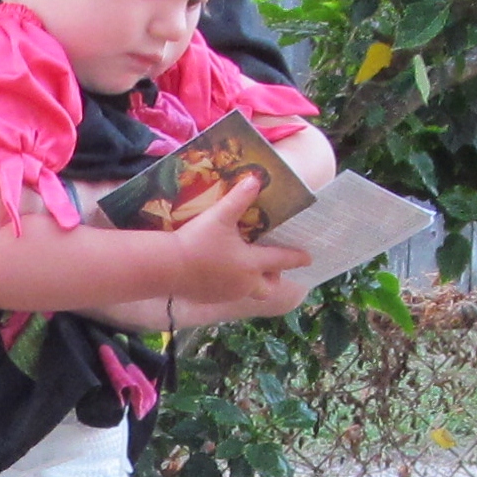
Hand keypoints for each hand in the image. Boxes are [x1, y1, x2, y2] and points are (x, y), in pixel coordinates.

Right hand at [162, 174, 312, 318]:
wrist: (167, 266)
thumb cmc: (197, 240)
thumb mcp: (220, 216)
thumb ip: (239, 198)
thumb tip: (256, 178)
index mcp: (251, 263)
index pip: (282, 260)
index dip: (297, 258)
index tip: (309, 258)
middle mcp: (243, 282)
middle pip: (268, 287)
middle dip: (274, 278)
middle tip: (272, 268)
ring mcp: (227, 293)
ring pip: (249, 292)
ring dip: (252, 282)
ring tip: (244, 268)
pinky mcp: (210, 298)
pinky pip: (228, 294)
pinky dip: (231, 285)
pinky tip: (219, 272)